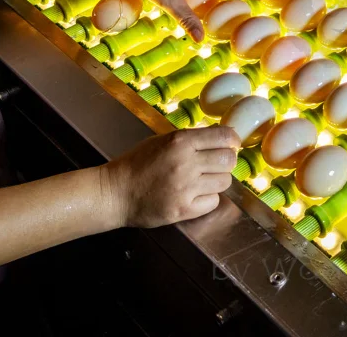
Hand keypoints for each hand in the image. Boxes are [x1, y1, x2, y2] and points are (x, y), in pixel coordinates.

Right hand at [102, 126, 239, 228]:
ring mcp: (186, 188)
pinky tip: (195, 195)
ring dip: (217, 180)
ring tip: (203, 181)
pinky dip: (208, 198)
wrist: (115, 193)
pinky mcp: (184, 210)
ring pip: (224, 181)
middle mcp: (186, 163)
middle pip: (228, 160)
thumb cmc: (136, 164)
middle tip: (216, 164)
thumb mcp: (161, 141)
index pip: (224, 137)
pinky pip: (213, 201)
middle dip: (226, 161)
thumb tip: (220, 138)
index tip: (231, 144)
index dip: (232, 140)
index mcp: (180, 142)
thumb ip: (189, 139)